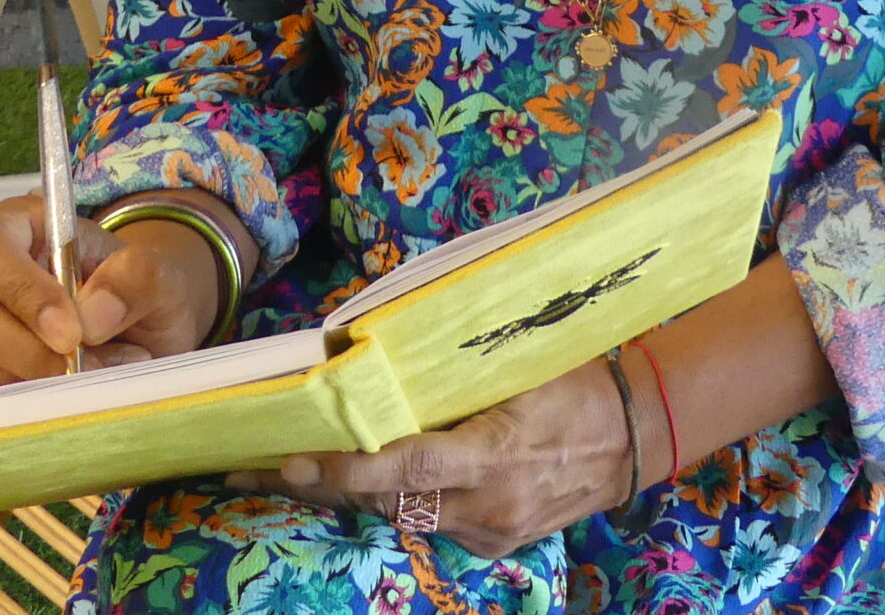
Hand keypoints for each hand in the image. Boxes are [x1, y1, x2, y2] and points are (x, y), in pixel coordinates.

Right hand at [0, 196, 219, 387]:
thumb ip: (136, 278)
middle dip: (24, 347)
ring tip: (102, 370)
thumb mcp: (160, 276)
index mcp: (20, 226)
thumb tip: (91, 317)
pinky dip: (27, 403)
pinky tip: (71, 394)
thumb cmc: (142, 294)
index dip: (20, 290)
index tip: (70, 333)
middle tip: (83, 366)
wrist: (144, 336)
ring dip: (39, 377)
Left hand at [225, 358, 634, 559]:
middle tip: (249, 469)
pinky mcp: (494, 541)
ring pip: (400, 515)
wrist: (636, 434)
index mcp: (494, 456)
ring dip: (346, 493)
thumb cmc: (576, 380)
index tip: (292, 460)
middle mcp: (486, 505)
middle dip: (317, 484)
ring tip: (283, 472)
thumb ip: (452, 368)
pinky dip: (391, 499)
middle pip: (385, 502)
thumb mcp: (520, 362)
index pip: (404, 471)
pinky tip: (349, 482)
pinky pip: (428, 521)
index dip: (344, 470)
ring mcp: (490, 530)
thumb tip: (380, 343)